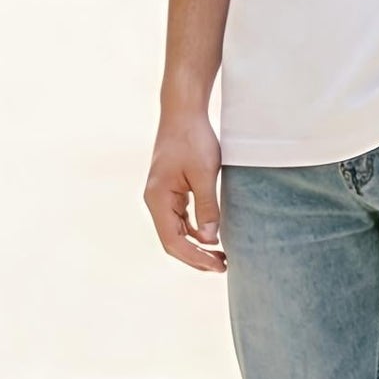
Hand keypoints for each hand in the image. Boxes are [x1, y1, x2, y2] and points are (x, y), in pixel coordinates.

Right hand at [144, 106, 226, 271]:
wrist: (183, 112)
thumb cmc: (193, 139)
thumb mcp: (204, 174)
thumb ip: (207, 208)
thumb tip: (211, 240)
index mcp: (158, 199)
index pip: (173, 241)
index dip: (195, 257)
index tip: (218, 264)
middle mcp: (155, 201)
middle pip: (172, 241)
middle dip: (196, 256)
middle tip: (223, 266)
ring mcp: (161, 197)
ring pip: (176, 232)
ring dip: (196, 246)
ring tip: (221, 256)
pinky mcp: (170, 191)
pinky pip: (180, 219)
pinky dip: (195, 231)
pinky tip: (212, 237)